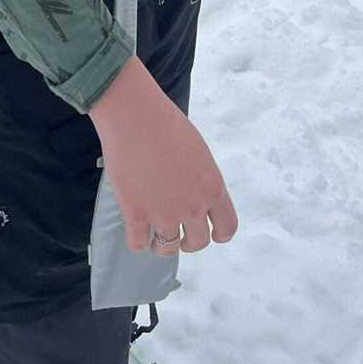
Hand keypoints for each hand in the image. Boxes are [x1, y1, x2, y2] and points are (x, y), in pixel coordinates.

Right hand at [88, 56, 238, 253]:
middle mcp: (192, 206)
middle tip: (179, 236)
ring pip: (167, 248)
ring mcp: (164, 213)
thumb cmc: (164, 124)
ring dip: (161, 245)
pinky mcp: (136, 215)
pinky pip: (137, 244)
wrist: (134, 115)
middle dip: (188, 242)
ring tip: (155, 237)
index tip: (212, 234)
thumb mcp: (198, 152)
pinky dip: (136, 239)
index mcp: (212, 188)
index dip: (220, 234)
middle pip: (198, 242)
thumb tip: (195, 196)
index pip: (227, 227)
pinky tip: (134, 229)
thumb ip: (201, 180)